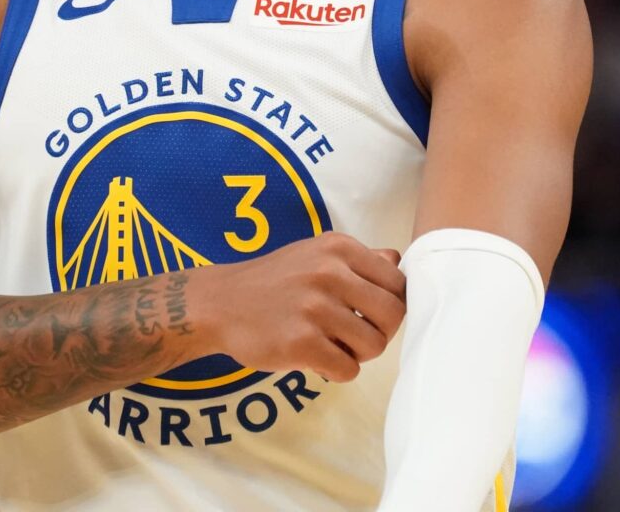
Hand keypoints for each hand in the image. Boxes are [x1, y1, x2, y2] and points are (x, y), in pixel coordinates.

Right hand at [189, 232, 406, 382]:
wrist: (220, 303)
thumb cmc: (275, 281)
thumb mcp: (315, 254)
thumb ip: (358, 259)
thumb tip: (399, 260)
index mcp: (338, 248)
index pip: (398, 282)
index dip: (391, 304)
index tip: (371, 314)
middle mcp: (329, 273)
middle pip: (393, 315)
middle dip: (381, 332)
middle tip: (357, 337)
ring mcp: (314, 308)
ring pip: (374, 345)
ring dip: (358, 354)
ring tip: (333, 347)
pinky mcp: (300, 344)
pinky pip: (347, 369)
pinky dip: (336, 371)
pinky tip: (316, 360)